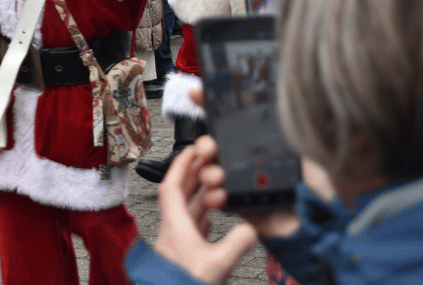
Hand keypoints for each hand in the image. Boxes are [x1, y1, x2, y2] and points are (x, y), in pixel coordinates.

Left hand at [151, 135, 257, 284]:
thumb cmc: (186, 283)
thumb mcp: (218, 264)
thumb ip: (237, 243)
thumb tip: (251, 228)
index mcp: (175, 226)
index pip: (171, 185)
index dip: (180, 164)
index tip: (191, 151)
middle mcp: (172, 231)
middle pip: (178, 194)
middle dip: (192, 175)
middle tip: (206, 162)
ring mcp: (176, 243)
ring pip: (184, 211)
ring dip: (197, 195)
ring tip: (212, 185)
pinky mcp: (182, 255)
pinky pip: (189, 228)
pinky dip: (199, 217)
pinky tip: (209, 219)